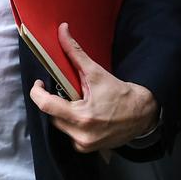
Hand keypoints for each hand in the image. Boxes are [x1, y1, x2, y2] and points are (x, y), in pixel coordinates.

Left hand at [29, 23, 158, 152]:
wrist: (142, 114)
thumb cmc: (120, 93)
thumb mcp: (96, 72)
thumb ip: (75, 52)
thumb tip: (62, 31)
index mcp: (82, 116)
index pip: (46, 106)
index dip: (37, 93)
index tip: (39, 84)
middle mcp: (82, 135)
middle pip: (52, 115)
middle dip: (55, 101)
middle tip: (66, 91)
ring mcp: (85, 145)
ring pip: (60, 126)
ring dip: (63, 113)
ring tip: (78, 103)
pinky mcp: (89, 149)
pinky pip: (69, 135)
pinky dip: (72, 124)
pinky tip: (84, 116)